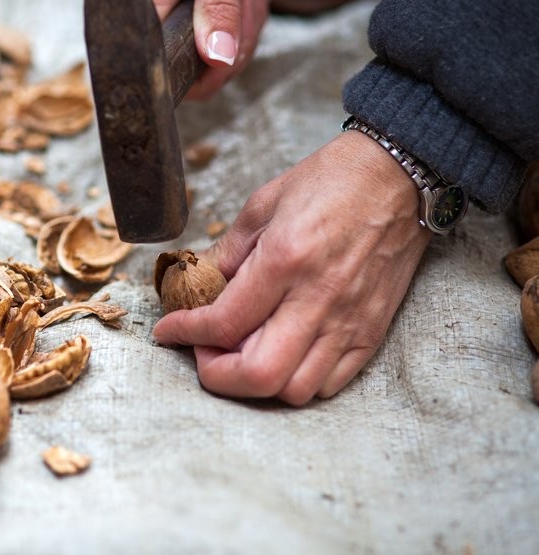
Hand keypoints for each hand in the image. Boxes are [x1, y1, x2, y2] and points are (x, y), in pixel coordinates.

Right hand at [123, 0, 271, 99]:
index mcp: (142, 3)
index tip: (235, 35)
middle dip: (235, 45)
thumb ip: (219, 8)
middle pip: (192, 72)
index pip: (162, 68)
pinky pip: (215, 44)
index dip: (204, 71)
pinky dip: (241, 24)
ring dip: (244, 31)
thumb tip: (217, 60)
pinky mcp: (182, 21)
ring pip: (210, 62)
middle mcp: (147, 20)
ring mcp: (165, 23)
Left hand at [152, 130, 433, 404]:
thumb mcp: (263, 204)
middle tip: (203, 350)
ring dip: (257, 382)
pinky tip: (280, 354)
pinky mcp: (372, 332)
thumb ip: (227, 252)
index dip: (185, 333)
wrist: (398, 177)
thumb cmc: (331, 182)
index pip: (224, 323)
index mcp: (285, 261)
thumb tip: (197, 284)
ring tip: (241, 352)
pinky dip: (296, 381)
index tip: (168, 330)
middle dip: (217, 374)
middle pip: (259, 375)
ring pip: (295, 389)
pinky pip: (330, 384)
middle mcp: (318, 299)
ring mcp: (350, 322)